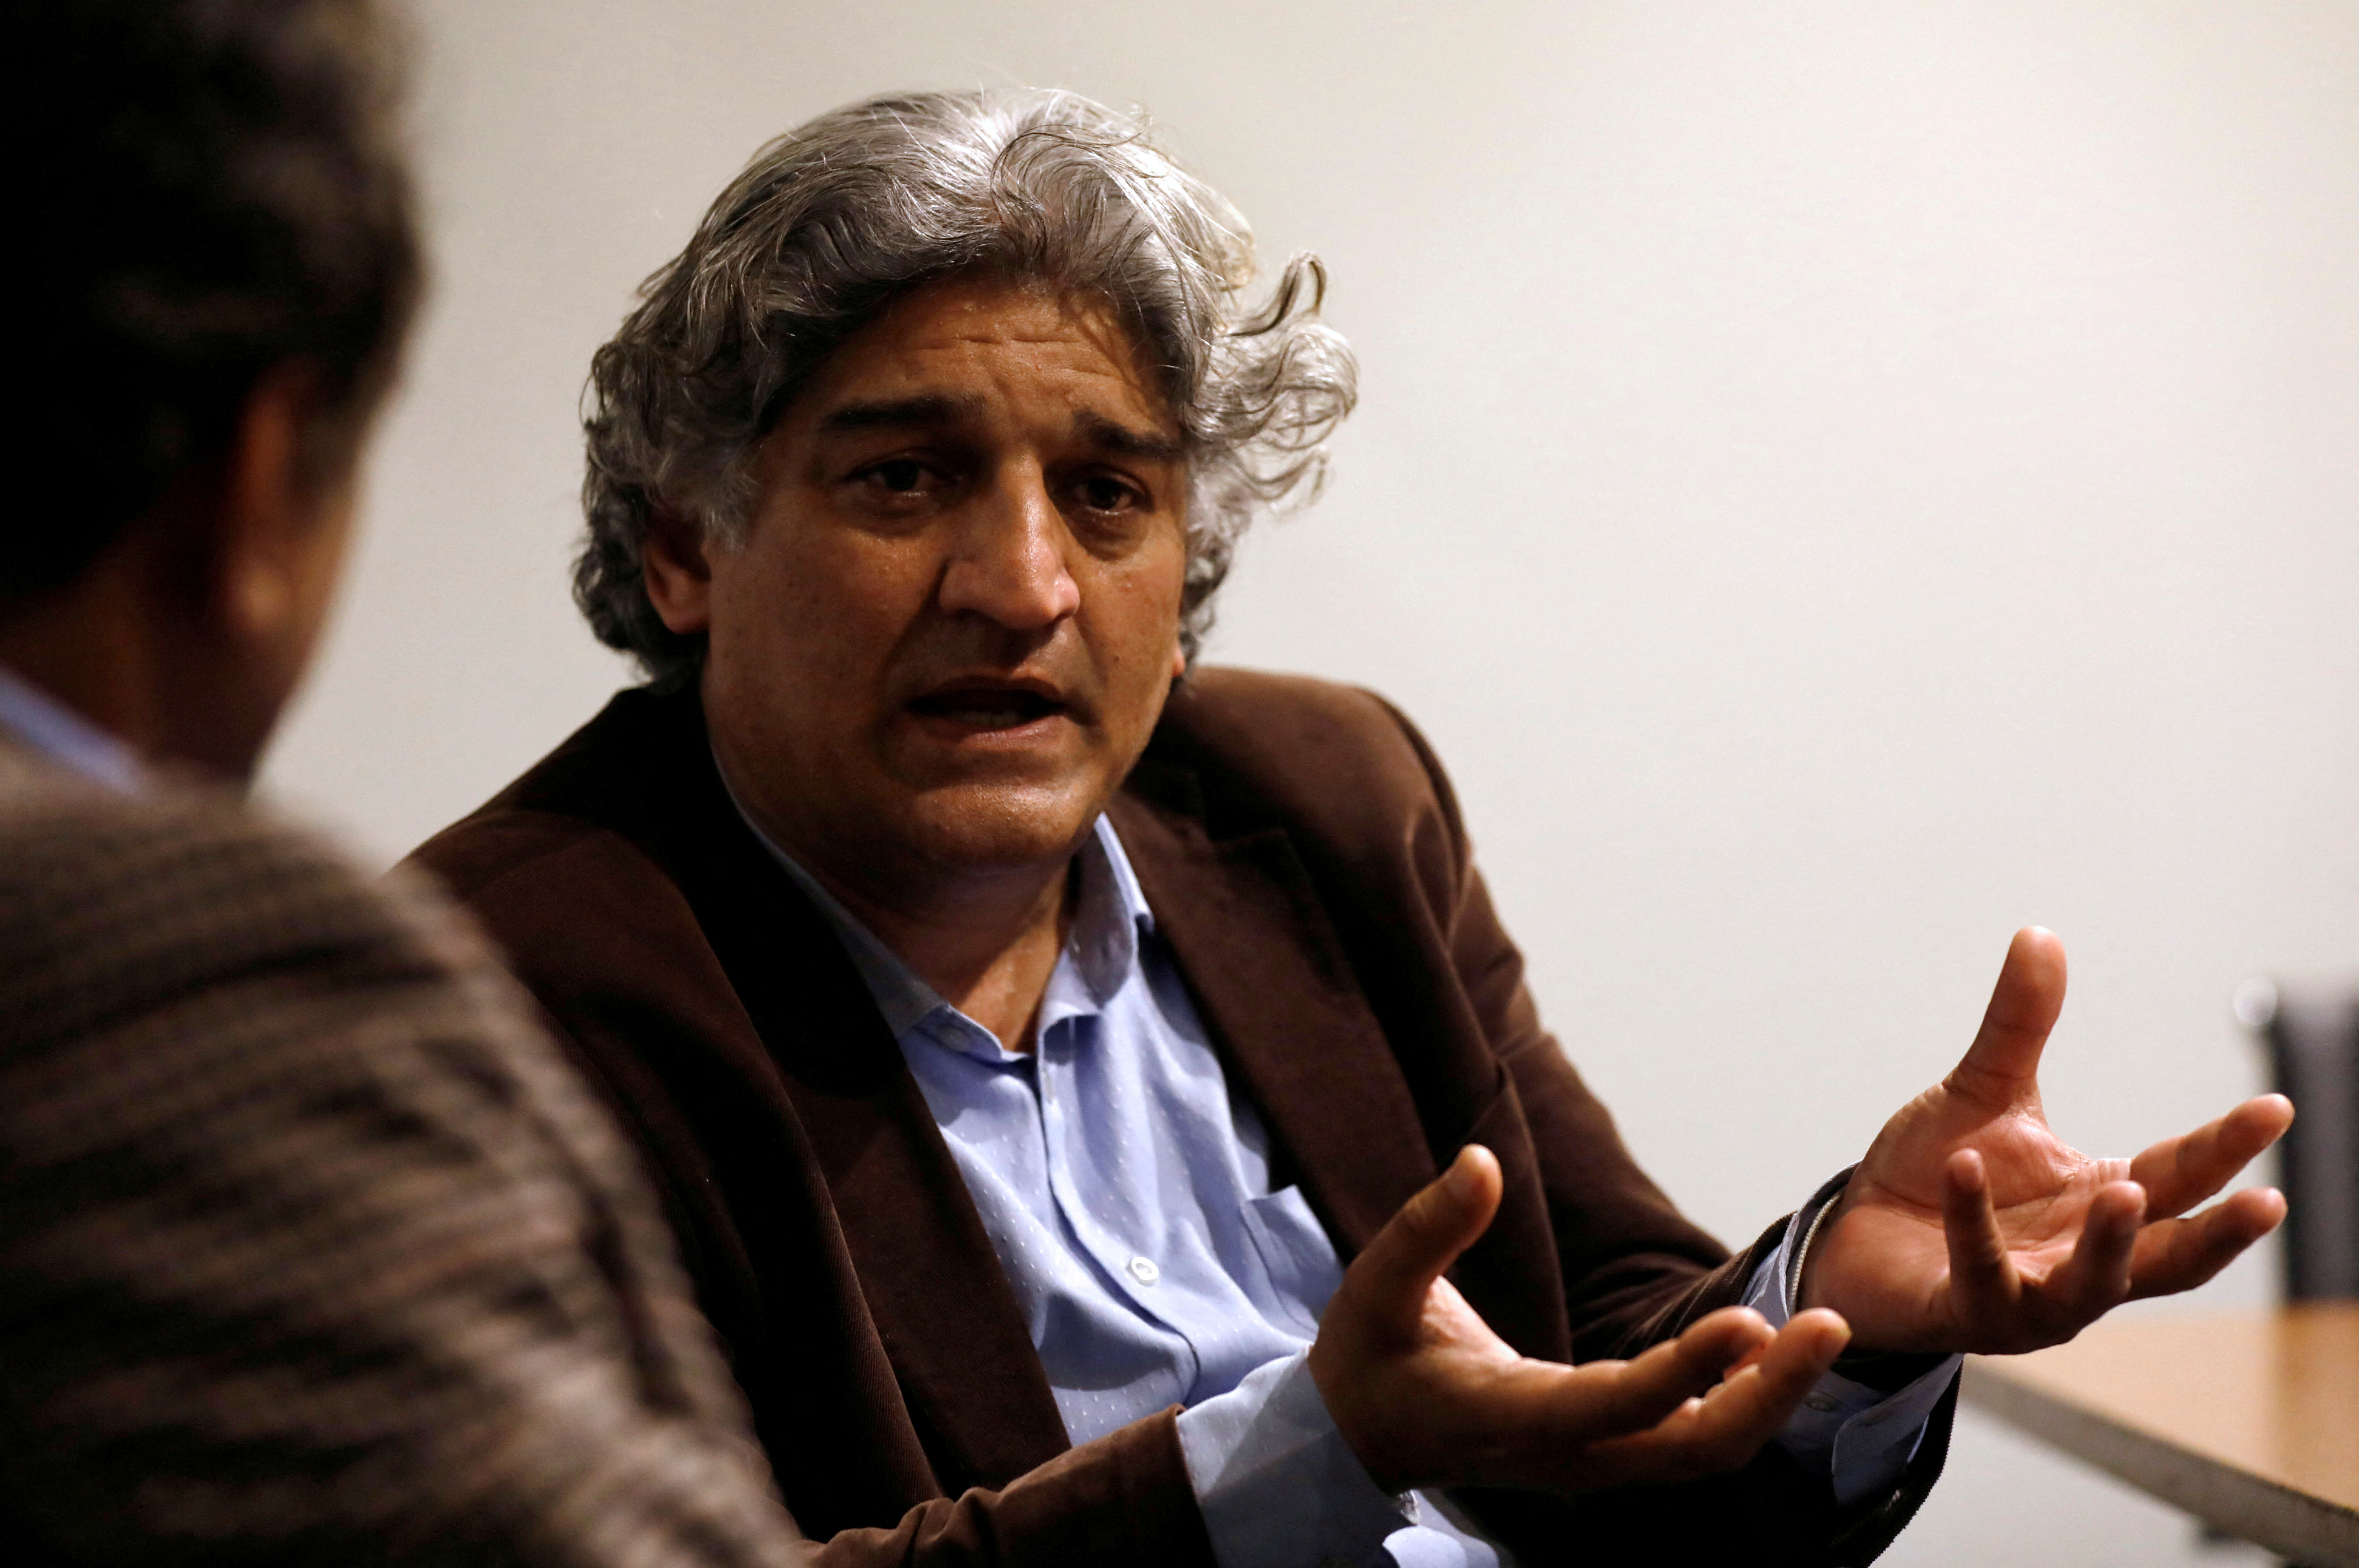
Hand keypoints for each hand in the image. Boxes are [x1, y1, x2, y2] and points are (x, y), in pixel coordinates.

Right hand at [1310, 1145, 1851, 1495]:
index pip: (1613, 1405)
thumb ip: (1429, 1226)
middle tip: (1828, 1325)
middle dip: (1768, 1396)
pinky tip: (1768, 1348)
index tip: (1747, 1322)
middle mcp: (1564, 1456)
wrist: (1358, 1437)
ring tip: (1818, 1331)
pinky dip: (1739, 1398)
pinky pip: (1688, 1437)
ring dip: (1767, 1398)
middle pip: (1691, 1450)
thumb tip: (1481, 1160)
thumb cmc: (1368, 1357)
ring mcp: (1589, 1463)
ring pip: (1702, 1451)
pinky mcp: (1604, 1450)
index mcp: (1506, 1417)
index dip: (1683, 1371)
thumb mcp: (1374, 1285)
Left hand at [1804, 927, 2293, 1354]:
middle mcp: (2080, 1263)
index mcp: (2098, 1205)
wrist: (1857, 1233)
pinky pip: (1979, 1269)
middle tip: (2267, 1200)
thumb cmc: (1934, 1175)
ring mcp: (2029, 1300)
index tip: (2276, 1107)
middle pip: (2167, 1254)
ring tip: (2123, 1192)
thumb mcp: (1983, 1093)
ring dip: (2110, 1244)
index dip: (2227, 1147)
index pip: (2179, 1178)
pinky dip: (1973, 1220)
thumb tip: (2041, 934)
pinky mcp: (1965, 1313)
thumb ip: (2019, 1026)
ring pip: (2089, 1287)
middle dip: (2218, 1234)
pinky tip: (1966, 1165)